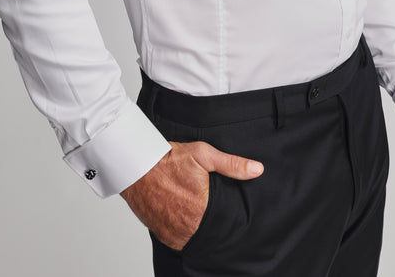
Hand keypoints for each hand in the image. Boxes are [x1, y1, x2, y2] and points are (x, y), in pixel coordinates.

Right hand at [120, 141, 263, 250]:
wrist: (136, 167)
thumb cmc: (168, 159)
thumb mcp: (203, 154)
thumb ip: (232, 165)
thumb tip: (257, 169)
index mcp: (203, 209)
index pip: (226, 220)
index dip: (226, 211)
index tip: (222, 203)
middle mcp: (189, 226)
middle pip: (211, 229)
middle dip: (211, 218)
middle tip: (205, 203)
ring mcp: (175, 234)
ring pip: (196, 236)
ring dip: (198, 226)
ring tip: (195, 208)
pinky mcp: (164, 236)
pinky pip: (181, 240)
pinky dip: (185, 231)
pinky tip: (185, 216)